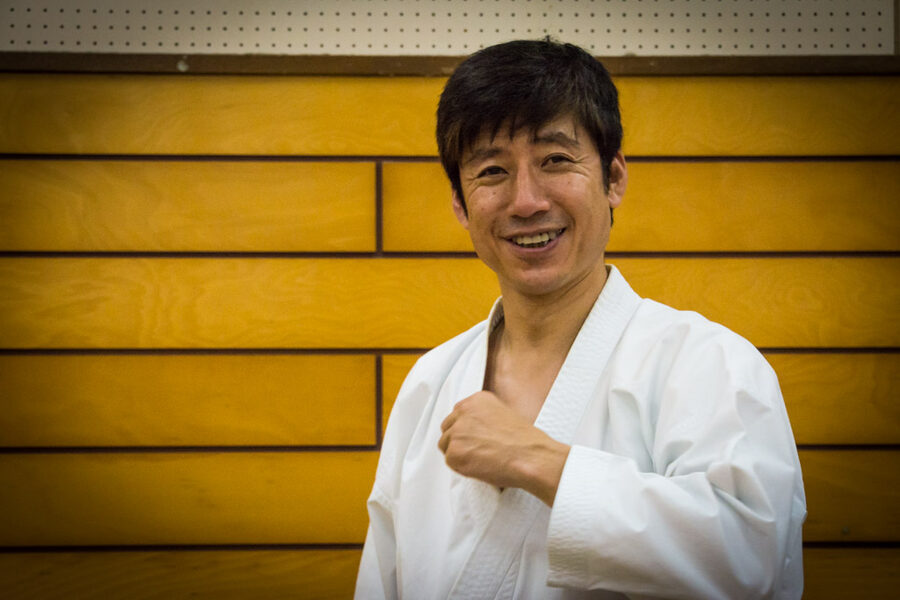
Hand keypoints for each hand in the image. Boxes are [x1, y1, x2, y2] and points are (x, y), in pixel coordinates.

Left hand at [438, 391, 569, 505]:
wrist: (531, 457)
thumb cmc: (524, 442)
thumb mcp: (503, 415)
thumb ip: (482, 417)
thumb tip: (471, 431)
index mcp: (476, 400)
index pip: (457, 414)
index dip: (464, 430)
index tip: (473, 438)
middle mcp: (464, 411)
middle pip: (447, 428)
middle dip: (458, 440)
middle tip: (475, 451)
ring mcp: (457, 431)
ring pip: (446, 445)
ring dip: (459, 453)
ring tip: (480, 459)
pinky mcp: (454, 451)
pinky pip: (450, 461)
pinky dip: (461, 467)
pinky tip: (480, 466)